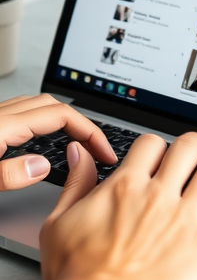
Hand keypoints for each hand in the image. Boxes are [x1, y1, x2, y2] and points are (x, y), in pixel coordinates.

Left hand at [0, 94, 116, 191]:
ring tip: (77, 143)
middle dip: (82, 125)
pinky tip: (44, 138)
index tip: (103, 153)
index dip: (89, 132)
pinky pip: (24, 112)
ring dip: (64, 120)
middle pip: (54, 106)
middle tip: (96, 150)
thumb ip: (9, 174)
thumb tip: (41, 167)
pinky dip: (44, 121)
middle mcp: (1, 115)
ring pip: (39, 106)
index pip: (60, 115)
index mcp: (3, 125)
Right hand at [40, 132, 196, 279]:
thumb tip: (80, 156)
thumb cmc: (78, 279)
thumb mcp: (60, 223)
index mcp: (125, 187)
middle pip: (188, 149)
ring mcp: (185, 218)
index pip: (150, 146)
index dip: (158, 145)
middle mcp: (159, 196)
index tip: (163, 151)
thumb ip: (75, 185)